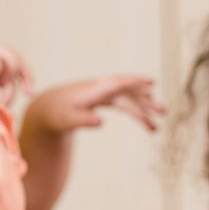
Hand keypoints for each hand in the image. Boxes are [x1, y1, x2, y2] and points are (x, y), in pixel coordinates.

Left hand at [28, 75, 164, 134]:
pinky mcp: (102, 99)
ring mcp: (103, 93)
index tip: (152, 84)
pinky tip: (144, 118)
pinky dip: (135, 109)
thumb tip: (101, 122)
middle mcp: (101, 88)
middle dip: (146, 102)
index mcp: (94, 90)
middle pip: (128, 92)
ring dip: (144, 109)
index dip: (135, 83)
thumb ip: (82, 120)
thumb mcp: (66, 120)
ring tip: (156, 126)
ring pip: (128, 98)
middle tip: (162, 112)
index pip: (118, 83)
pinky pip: (123, 102)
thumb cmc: (55, 114)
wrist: (46, 108)